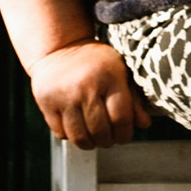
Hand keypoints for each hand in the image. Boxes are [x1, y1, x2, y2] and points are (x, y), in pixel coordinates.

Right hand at [30, 39, 151, 149]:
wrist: (60, 47)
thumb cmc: (96, 63)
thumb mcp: (119, 72)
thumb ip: (133, 99)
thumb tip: (144, 124)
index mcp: (109, 76)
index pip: (120, 118)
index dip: (124, 134)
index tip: (124, 135)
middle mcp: (85, 86)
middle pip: (100, 131)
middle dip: (108, 141)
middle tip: (109, 138)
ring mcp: (64, 95)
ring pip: (79, 136)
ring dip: (90, 143)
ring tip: (94, 138)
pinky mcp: (46, 102)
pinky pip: (61, 133)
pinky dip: (70, 136)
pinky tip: (77, 127)